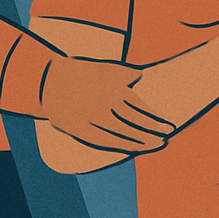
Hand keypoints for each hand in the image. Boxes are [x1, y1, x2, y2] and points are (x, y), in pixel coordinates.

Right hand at [41, 57, 175, 153]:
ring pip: (121, 134)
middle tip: (167, 134)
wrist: (50, 81)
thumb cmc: (84, 74)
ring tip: (156, 144)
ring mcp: (91, 119)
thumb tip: (142, 75)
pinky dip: (121, 146)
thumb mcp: (107, 69)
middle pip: (133, 122)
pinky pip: (104, 141)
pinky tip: (134, 148)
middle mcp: (103, 105)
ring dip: (141, 141)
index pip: (139, 107)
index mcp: (112, 89)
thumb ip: (126, 74)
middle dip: (153, 130)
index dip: (155, 116)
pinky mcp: (80, 130)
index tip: (168, 122)